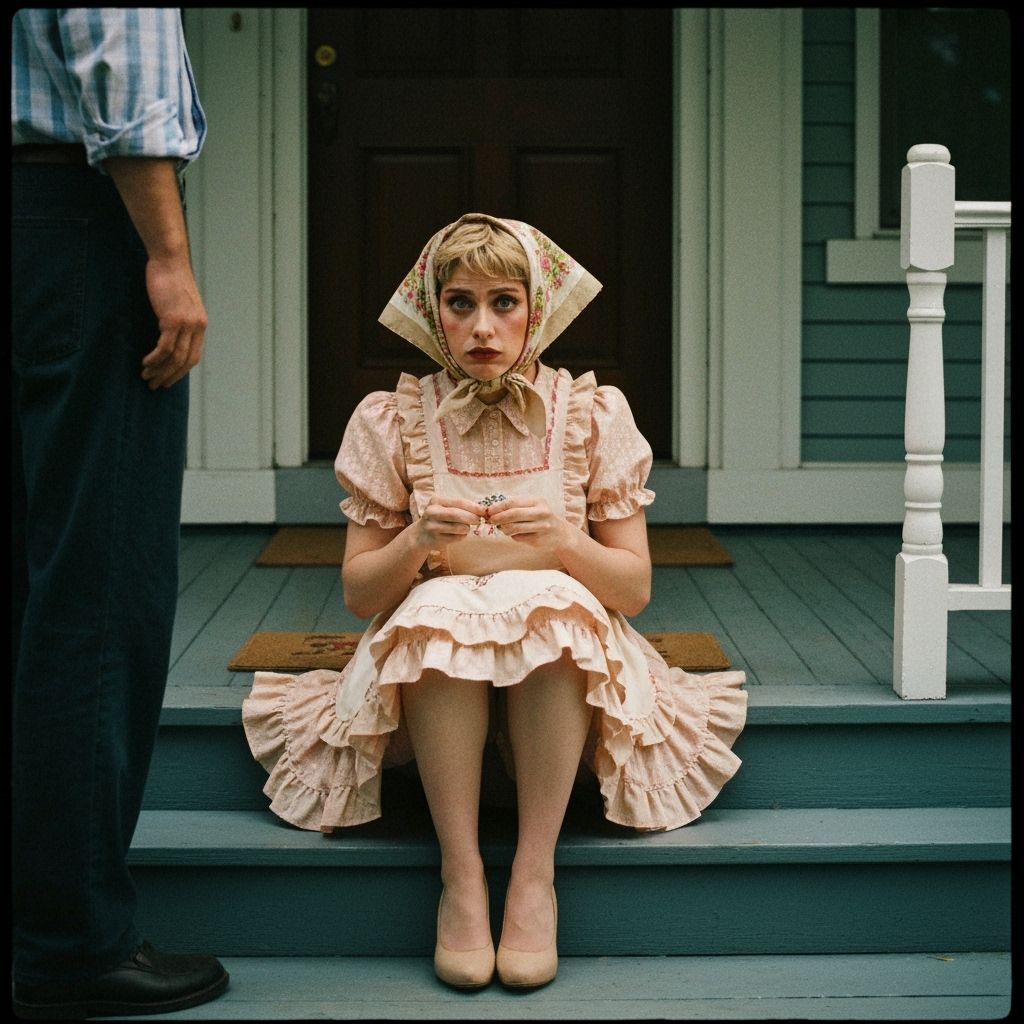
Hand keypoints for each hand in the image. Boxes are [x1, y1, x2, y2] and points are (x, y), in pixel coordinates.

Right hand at [140, 255, 207, 388]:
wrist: (169, 260)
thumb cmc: (169, 279)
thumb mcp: (179, 303)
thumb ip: (178, 320)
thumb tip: (167, 335)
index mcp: (201, 325)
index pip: (194, 356)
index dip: (181, 371)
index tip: (168, 380)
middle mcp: (197, 327)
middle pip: (186, 361)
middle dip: (170, 376)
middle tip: (155, 385)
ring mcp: (187, 324)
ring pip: (175, 357)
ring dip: (160, 370)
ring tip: (147, 377)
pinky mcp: (173, 320)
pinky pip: (165, 347)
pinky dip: (155, 358)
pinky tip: (146, 363)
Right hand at [415, 495, 486, 549]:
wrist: (420, 535)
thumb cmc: (439, 518)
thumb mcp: (446, 508)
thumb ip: (461, 507)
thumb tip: (482, 510)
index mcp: (436, 500)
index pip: (459, 502)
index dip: (474, 507)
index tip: (484, 511)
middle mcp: (432, 512)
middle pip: (457, 514)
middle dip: (472, 518)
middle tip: (478, 521)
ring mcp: (431, 526)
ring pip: (458, 528)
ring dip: (467, 529)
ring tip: (465, 528)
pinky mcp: (434, 539)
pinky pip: (456, 538)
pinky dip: (461, 536)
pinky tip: (458, 535)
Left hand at [485, 495, 572, 553]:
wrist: (560, 533)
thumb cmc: (540, 517)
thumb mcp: (532, 507)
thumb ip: (515, 507)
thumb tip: (492, 510)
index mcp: (537, 501)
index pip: (513, 502)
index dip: (498, 507)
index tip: (488, 511)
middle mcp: (541, 513)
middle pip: (514, 514)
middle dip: (499, 517)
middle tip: (491, 520)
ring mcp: (541, 527)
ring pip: (515, 528)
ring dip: (504, 528)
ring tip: (503, 528)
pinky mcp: (539, 540)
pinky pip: (519, 538)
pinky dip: (513, 536)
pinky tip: (515, 534)